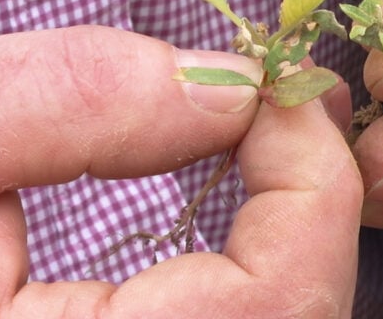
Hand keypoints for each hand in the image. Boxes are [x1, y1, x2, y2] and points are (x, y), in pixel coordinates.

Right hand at [0, 26, 360, 316]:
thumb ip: (67, 102)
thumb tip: (229, 86)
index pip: (279, 303)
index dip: (311, 179)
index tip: (278, 86)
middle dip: (314, 201)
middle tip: (281, 104)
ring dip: (296, 232)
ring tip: (262, 141)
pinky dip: (258, 267)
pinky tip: (229, 204)